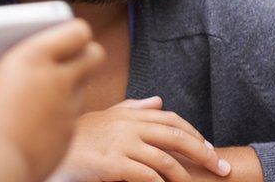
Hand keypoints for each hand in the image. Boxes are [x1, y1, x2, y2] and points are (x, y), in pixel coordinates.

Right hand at [0, 20, 104, 181]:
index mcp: (36, 57)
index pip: (78, 31)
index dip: (75, 30)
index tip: (64, 34)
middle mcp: (59, 80)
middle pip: (94, 54)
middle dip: (86, 53)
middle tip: (66, 57)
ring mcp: (67, 109)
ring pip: (86, 86)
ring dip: (74, 83)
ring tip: (49, 87)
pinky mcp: (69, 136)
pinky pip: (74, 116)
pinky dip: (63, 113)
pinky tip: (41, 119)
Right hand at [57, 97, 230, 181]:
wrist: (51, 149)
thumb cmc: (79, 136)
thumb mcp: (106, 116)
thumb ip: (133, 108)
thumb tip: (159, 101)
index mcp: (130, 114)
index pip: (172, 120)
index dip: (196, 135)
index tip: (211, 150)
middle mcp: (130, 125)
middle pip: (177, 137)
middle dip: (204, 154)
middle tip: (222, 169)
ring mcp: (122, 144)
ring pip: (166, 160)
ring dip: (185, 177)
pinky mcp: (113, 164)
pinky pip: (147, 177)